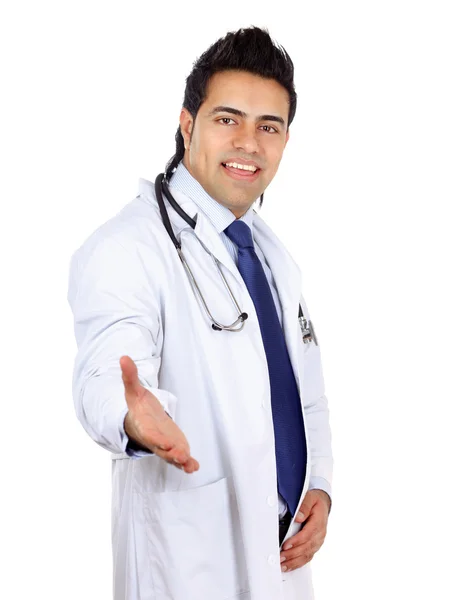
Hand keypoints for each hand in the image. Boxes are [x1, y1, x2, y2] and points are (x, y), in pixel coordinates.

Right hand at [120, 355, 199, 473]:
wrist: (141, 422)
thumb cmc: (139, 408)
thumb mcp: (134, 391)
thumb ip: (130, 377)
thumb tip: (123, 358)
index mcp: (145, 427)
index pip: (151, 435)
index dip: (158, 440)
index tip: (166, 444)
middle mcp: (155, 440)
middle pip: (162, 449)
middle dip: (171, 453)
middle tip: (181, 456)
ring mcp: (165, 446)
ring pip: (172, 457)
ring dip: (181, 461)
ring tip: (189, 465)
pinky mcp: (175, 448)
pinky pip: (180, 459)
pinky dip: (187, 464)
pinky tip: (194, 467)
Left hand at [280, 489, 329, 571]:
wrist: (323, 505)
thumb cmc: (315, 502)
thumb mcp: (310, 498)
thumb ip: (304, 506)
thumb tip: (298, 517)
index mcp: (319, 522)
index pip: (307, 534)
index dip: (296, 541)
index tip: (286, 545)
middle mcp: (320, 534)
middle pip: (306, 547)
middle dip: (292, 554)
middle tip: (281, 557)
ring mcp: (318, 542)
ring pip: (307, 554)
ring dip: (294, 561)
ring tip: (283, 564)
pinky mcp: (315, 546)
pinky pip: (307, 557)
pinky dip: (298, 563)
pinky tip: (289, 566)